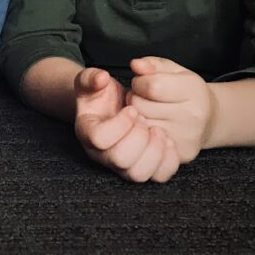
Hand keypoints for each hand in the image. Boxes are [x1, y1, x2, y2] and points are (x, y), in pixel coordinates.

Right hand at [74, 67, 179, 181]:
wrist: (112, 108)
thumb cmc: (100, 96)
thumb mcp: (91, 82)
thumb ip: (92, 77)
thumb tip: (102, 78)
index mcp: (87, 133)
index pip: (100, 139)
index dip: (120, 123)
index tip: (132, 109)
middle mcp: (102, 155)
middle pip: (120, 159)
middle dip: (138, 136)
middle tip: (144, 120)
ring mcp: (121, 166)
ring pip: (138, 174)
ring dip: (153, 150)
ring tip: (157, 130)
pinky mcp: (140, 169)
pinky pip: (157, 176)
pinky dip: (168, 161)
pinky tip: (167, 141)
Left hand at [128, 56, 216, 163]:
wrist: (209, 118)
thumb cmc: (185, 91)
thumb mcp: (172, 70)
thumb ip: (151, 64)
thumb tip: (136, 65)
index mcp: (193, 90)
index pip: (151, 86)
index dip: (139, 82)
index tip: (143, 83)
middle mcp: (194, 115)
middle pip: (140, 106)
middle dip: (135, 99)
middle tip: (146, 99)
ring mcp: (188, 137)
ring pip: (140, 124)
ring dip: (136, 116)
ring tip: (148, 111)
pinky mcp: (181, 153)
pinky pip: (146, 142)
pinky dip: (143, 132)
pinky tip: (153, 125)